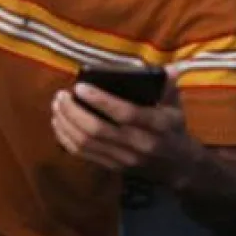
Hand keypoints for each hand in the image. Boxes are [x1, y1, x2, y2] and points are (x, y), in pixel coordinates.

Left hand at [50, 67, 198, 181]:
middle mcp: (140, 144)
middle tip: (61, 95)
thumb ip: (169, 86)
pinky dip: (66, 138)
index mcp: (157, 126)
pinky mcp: (113, 167)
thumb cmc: (172, 128)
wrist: (178, 166)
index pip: (126, 113)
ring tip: (57, 106)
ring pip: (86, 143)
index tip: (80, 87)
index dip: (101, 100)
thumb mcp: (175, 106)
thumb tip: (169, 68)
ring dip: (66, 123)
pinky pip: (83, 154)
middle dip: (73, 111)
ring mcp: (124, 158)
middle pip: (98, 130)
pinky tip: (58, 123)